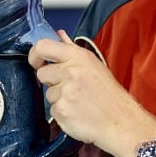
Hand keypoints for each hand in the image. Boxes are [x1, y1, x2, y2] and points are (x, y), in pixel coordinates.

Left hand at [29, 30, 155, 156]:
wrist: (120, 121)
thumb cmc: (110, 94)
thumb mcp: (95, 65)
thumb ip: (72, 49)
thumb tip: (59, 35)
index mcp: (79, 57)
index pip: (43, 46)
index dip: (35, 54)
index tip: (37, 62)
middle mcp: (70, 72)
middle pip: (42, 73)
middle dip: (51, 81)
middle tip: (70, 87)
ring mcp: (65, 92)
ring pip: (48, 93)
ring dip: (59, 98)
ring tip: (79, 102)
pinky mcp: (61, 110)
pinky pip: (52, 110)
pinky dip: (63, 113)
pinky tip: (78, 112)